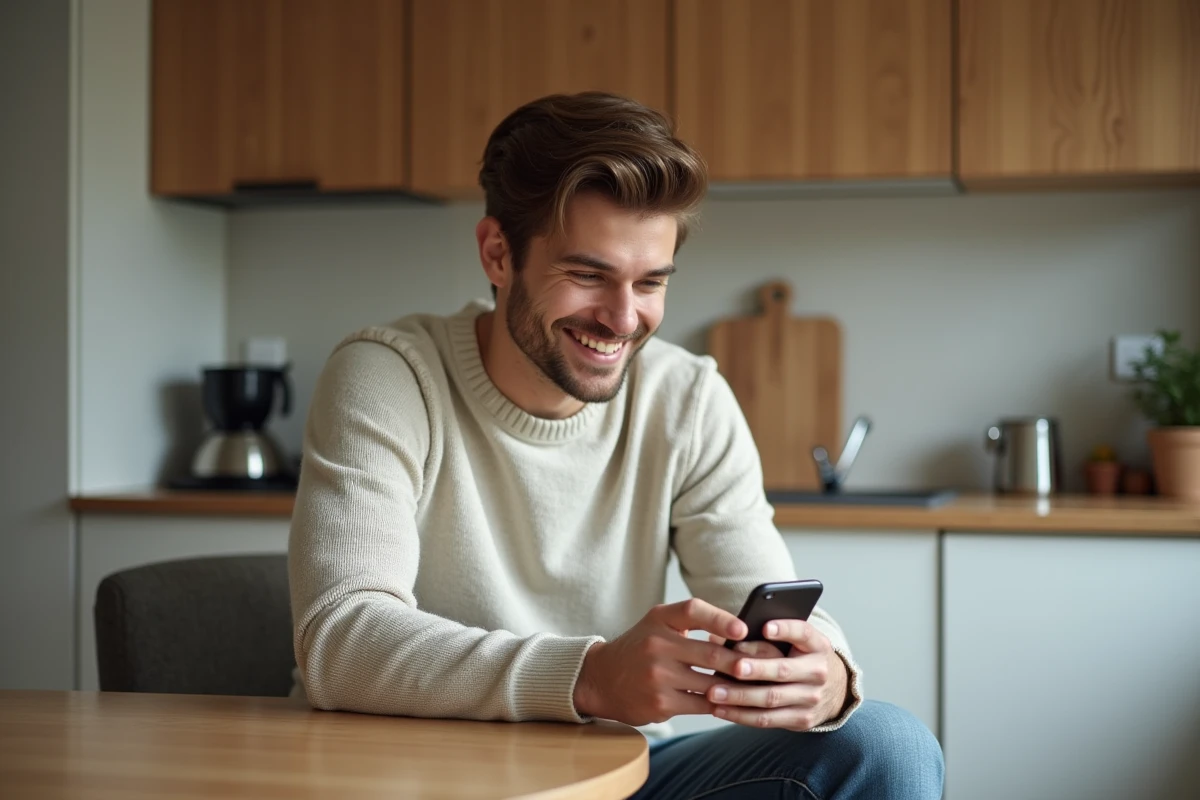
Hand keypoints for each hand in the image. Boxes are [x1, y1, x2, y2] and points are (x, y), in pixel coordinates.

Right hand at [573, 599, 751, 725]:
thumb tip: (740, 633)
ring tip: (754, 686)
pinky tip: (731, 702)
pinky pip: (701, 705)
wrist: (602, 679)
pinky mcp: (661, 703)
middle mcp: (657, 644)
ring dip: (734, 686)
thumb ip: (691, 621)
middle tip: (761, 665)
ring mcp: (658, 676)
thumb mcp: (658, 623)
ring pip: (710, 683)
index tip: (743, 630)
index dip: (722, 619)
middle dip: (738, 661)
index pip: (694, 611)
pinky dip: (719, 704)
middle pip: (709, 652)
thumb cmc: (640, 647)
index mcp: (659, 619)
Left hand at [706, 619, 848, 730]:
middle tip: (732, 666)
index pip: (803, 633)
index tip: (765, 627)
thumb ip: (765, 636)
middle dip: (756, 669)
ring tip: (713, 692)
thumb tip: (721, 633)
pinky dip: (741, 715)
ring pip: (771, 698)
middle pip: (783, 670)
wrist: (832, 691)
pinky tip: (720, 709)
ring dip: (740, 696)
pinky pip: (767, 719)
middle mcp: (817, 672)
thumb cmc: (800, 658)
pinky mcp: (801, 720)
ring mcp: (811, 698)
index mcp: (816, 645)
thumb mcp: (795, 642)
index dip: (785, 629)